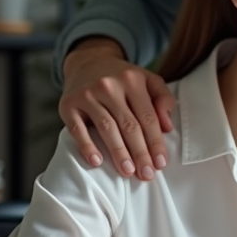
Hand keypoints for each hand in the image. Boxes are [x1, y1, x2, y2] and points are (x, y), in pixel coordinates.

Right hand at [59, 37, 174, 179]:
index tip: (161, 164)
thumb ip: (163, 98)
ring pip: (107, 128)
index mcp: (132, 80)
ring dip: (118, 153)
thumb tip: (167, 127)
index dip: (155, 142)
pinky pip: (77, 129)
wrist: (88, 62)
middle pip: (129, 125)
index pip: (148, 117)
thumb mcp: (147, 80)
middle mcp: (109, 85)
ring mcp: (87, 94)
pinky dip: (87, 146)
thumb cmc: (123, 78)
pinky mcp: (68, 104)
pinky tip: (97, 162)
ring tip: (128, 172)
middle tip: (146, 175)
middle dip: (140, 152)